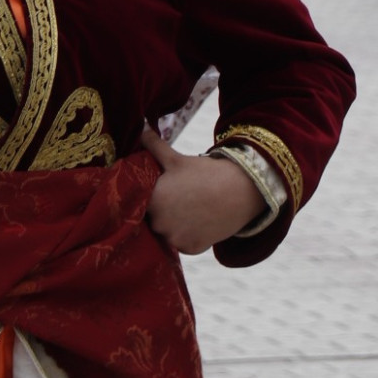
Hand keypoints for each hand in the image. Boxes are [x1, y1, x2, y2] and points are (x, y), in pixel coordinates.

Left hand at [142, 126, 263, 254]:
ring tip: (188, 210)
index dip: (147, 197)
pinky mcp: (190, 249)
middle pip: (151, 220)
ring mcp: (175, 238)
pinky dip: (187, 236)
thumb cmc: (205, 172)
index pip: (137, 202)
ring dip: (172, 226)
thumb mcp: (176, 158)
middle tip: (178, 199)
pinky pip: (181, 243)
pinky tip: (198, 222)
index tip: (159, 191)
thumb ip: (154, 146)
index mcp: (151, 200)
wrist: (241, 190)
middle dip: (159, 211)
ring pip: (166, 233)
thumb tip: (141, 128)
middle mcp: (159, 223)